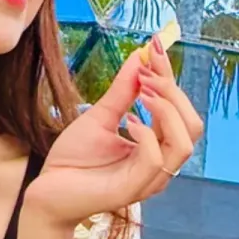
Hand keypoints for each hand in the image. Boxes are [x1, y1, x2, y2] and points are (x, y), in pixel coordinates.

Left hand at [25, 37, 202, 227]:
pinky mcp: (132, 190)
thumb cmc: (74, 159)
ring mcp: (149, 179)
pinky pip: (155, 160)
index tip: (156, 47)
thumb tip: (140, 57)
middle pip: (192, 126)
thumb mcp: (101, 116)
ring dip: (165, 110)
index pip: (180, 111)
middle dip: (173, 93)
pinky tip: (129, 121)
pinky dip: (146, 134)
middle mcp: (160, 164)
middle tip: (145, 74)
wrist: (47, 192)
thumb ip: (123, 91)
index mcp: (157, 147)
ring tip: (140, 92)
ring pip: (183, 144)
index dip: (170, 77)